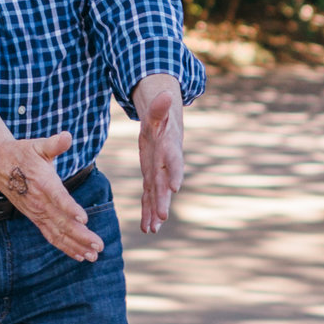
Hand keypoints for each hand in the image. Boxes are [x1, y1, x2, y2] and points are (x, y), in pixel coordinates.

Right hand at [0, 131, 101, 261]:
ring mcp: (37, 213)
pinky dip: (65, 247)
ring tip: (93, 256)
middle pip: (61, 222)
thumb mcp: (38, 145)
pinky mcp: (36, 219)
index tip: (85, 218)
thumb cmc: (24, 153)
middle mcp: (39, 202)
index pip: (58, 197)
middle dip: (81, 236)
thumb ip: (54, 143)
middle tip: (99, 246)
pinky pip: (51, 236)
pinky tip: (80, 255)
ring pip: (58, 233)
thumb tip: (66, 136)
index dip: (70, 208)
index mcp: (43, 183)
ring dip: (76, 246)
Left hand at [132, 73, 186, 233]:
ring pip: (157, 196)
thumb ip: (160, 107)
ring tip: (152, 230)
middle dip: (163, 201)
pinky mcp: (151, 179)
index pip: (174, 162)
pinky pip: (149, 198)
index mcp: (169, 149)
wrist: (164, 126)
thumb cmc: (161, 117)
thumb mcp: (158, 111)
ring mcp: (159, 175)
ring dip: (155, 213)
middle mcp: (166, 166)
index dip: (175, 173)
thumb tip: (165, 94)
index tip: (176, 186)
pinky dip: (147, 212)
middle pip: (165, 185)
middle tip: (162, 217)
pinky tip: (147, 228)